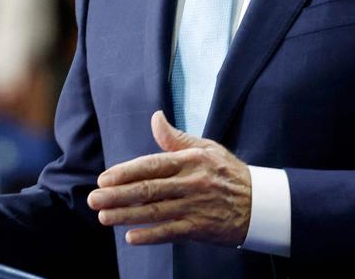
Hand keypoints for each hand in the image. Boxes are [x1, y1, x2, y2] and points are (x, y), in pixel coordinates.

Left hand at [86, 110, 250, 246]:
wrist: (260, 203)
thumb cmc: (228, 172)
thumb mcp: (206, 148)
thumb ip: (176, 138)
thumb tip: (155, 117)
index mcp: (190, 160)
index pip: (152, 165)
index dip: (126, 172)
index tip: (104, 178)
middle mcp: (191, 183)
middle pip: (148, 189)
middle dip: (118, 195)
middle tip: (93, 198)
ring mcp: (195, 206)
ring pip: (155, 212)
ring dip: (126, 215)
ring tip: (104, 217)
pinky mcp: (200, 227)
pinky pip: (171, 232)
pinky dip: (151, 235)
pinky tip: (131, 236)